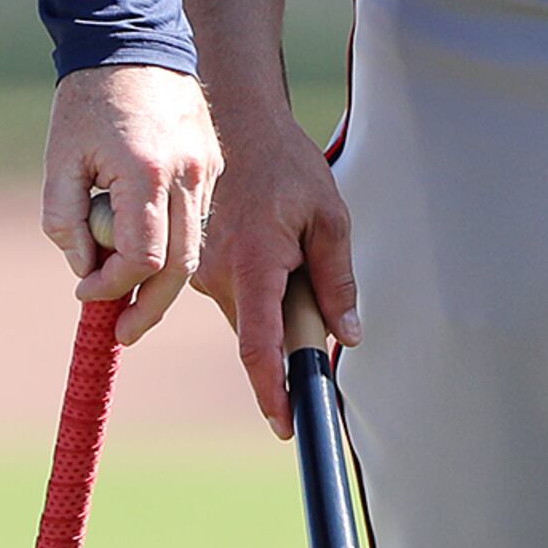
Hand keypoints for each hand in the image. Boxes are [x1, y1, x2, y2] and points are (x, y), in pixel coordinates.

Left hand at [42, 62, 215, 344]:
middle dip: (148, 306)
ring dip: (162, 280)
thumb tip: (88, 269)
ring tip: (130, 301)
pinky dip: (173, 244)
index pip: (141, 258)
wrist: (132, 39)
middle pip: (179, 267)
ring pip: (194, 248)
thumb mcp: (60, 163)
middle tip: (122, 332)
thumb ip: (67, 224)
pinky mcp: (212, 164)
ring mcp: (208, 169)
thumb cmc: (89, 100)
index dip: (111, 286)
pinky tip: (146, 252)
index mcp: (147, 173)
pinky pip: (196, 219)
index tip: (85, 292)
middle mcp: (188, 175)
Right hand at [195, 99, 356, 440]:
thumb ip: (337, 280)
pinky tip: (271, 242)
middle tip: (314, 293)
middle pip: (256, 338)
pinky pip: (235, 296)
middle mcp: (217, 274)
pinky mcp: (198, 265)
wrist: (234, 122)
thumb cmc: (285, 165)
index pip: (260, 347)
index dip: (273, 393)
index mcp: (253, 263)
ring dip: (274, 305)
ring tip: (291, 243)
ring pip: (246, 317)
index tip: (287, 426)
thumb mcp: (329, 217)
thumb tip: (349, 335)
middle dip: (286, 339)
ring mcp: (201, 271)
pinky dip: (259, 288)